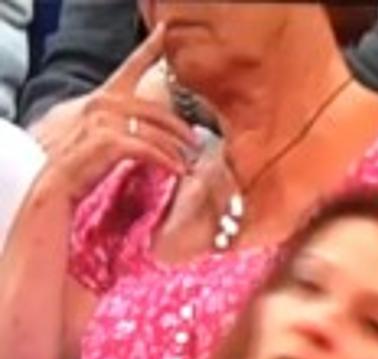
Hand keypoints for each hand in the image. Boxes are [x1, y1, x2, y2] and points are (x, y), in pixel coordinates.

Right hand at [33, 23, 196, 201]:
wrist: (54, 179)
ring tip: (187, 164)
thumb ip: (121, 121)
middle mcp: (105, 102)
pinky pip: (150, 150)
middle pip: (157, 111)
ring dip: (176, 151)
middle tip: (195, 143)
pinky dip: (167, 162)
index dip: (150, 47)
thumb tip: (148, 129)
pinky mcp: (110, 140)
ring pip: (157, 133)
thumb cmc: (78, 159)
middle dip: (180, 129)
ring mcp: (106, 120)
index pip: (131, 66)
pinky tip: (177, 171)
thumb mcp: (97, 130)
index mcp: (105, 96)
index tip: (165, 32)